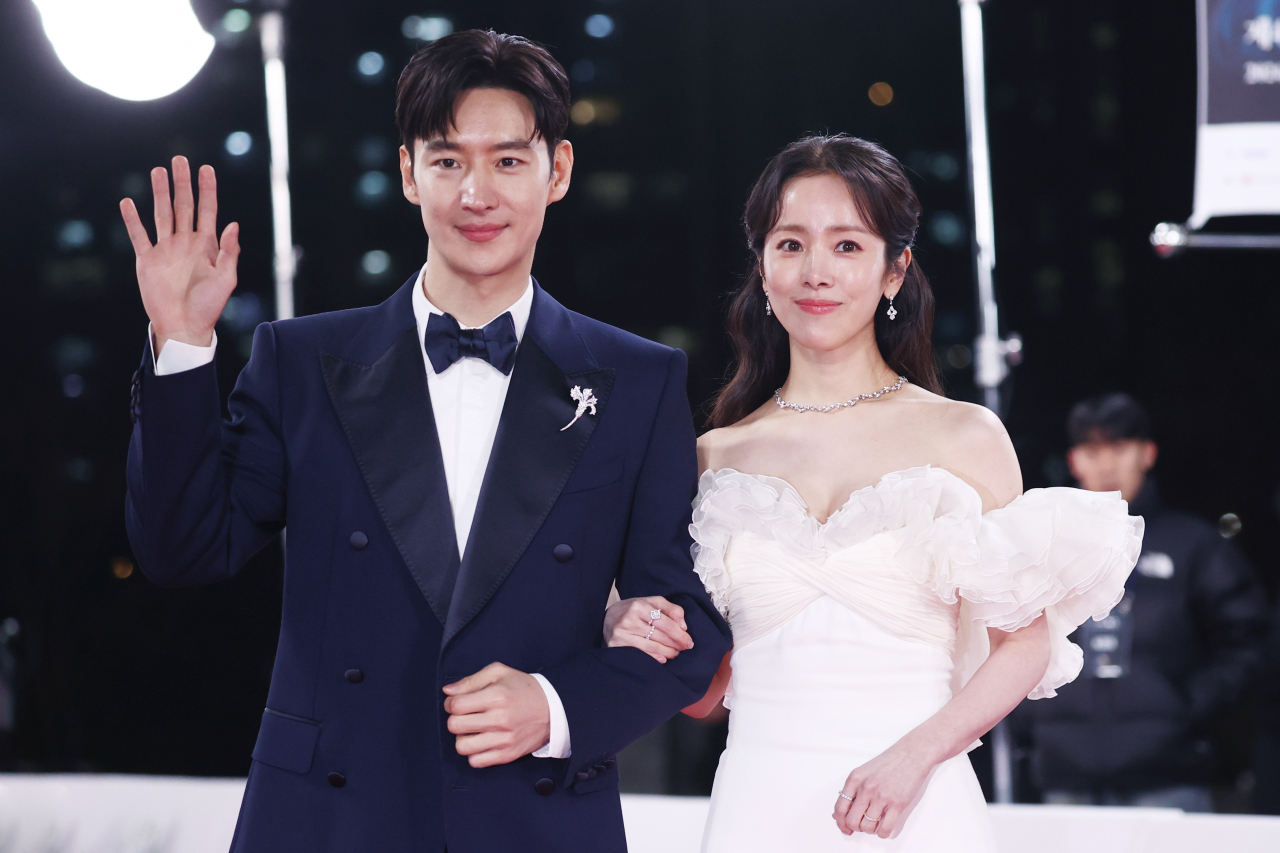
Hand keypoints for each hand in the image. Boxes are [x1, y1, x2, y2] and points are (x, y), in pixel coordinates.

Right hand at [120, 156, 239, 353]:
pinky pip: (139, 236)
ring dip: (159, 193)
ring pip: (162, 214)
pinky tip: (128, 202)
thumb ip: (229, 252)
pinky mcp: (148, 261)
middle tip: (179, 159)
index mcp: (206, 246)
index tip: (206, 168)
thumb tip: (233, 224)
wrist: (184, 326)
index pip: (207, 210)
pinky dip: (132, 220)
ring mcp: (166, 250)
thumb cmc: (209, 307)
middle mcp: (186, 243)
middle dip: (182, 183)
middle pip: (183, 206)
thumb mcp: (226, 279)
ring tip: (158, 171)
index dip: (207, 189)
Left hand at [443, 663, 549, 767]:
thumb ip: (471, 680)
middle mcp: (499, 719)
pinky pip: (476, 762)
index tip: (457, 702)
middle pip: (455, 726)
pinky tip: (482, 742)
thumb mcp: (499, 673)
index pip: (456, 705)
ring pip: (462, 747)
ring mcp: (504, 740)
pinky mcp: (508, 755)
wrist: (554, 709)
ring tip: (473, 731)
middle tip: (465, 716)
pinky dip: (474, 753)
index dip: (451, 703)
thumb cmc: (523, 688)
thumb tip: (447, 691)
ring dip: (463, 738)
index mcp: (496, 696)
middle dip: (455, 720)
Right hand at [603, 596, 691, 662]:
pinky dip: (654, 658)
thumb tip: (684, 626)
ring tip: (675, 653)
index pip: (665, 622)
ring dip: (667, 652)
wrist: (608, 617)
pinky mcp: (616, 645)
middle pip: (659, 635)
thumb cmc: (634, 610)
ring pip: (651, 646)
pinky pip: (641, 654)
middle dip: (675, 643)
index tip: (689, 641)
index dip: (680, 634)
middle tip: (684, 648)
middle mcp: (629, 619)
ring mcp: (621, 633)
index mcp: (639, 606)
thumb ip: (671, 609)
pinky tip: (663, 659)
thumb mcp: (652, 602)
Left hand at [832, 737, 934, 837]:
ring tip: (875, 824)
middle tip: (862, 825)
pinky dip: (882, 833)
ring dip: (870, 830)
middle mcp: (866, 788)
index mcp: (855, 779)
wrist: (911, 755)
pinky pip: (885, 829)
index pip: (840, 808)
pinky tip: (884, 828)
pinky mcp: (898, 804)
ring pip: (867, 827)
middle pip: (852, 820)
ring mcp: (882, 797)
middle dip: (856, 827)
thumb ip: (852, 791)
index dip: (841, 822)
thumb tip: (839, 814)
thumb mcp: (864, 772)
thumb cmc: (888, 763)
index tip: (845, 827)